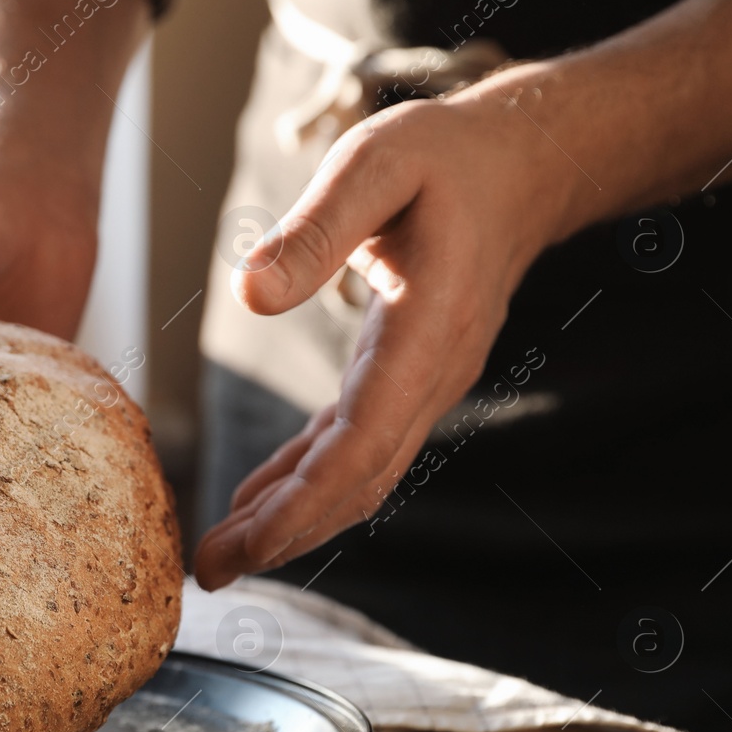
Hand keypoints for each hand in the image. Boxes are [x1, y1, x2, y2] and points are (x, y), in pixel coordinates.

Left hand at [194, 85, 574, 588]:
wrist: (522, 166)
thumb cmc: (444, 157)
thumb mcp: (375, 166)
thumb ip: (314, 230)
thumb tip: (246, 294)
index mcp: (425, 334)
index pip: (362, 446)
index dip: (302, 505)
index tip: (244, 546)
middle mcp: (432, 376)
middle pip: (358, 481)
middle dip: (285, 535)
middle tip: (209, 573)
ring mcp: (425, 384)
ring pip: (358, 474)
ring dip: (293, 518)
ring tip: (222, 554)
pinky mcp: (408, 378)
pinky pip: (355, 447)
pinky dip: (308, 479)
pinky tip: (260, 499)